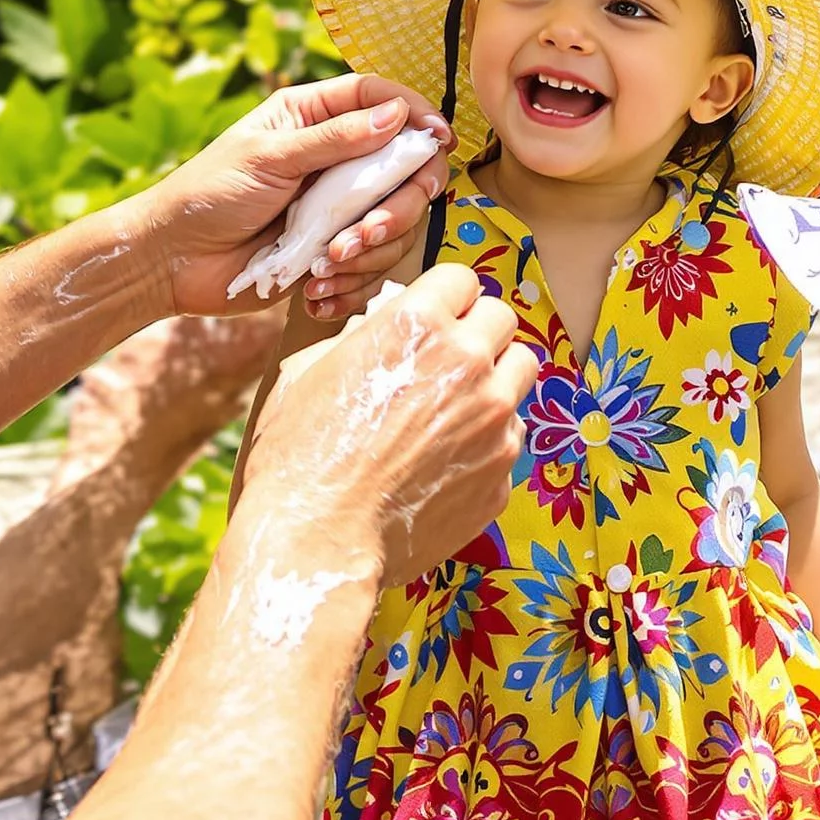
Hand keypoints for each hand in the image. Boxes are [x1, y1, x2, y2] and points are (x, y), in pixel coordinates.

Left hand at [141, 75, 452, 316]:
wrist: (170, 262)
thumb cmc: (207, 195)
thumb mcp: (268, 158)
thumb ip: (334, 139)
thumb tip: (397, 115)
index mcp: (314, 117)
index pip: (380, 100)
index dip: (416, 114)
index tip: (439, 139)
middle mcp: (334, 159)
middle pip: (404, 169)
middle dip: (395, 207)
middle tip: (364, 233)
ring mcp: (336, 208)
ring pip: (395, 224)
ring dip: (368, 252)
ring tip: (323, 267)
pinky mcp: (331, 252)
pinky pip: (370, 267)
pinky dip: (349, 284)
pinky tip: (313, 291)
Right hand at [238, 266, 538, 583]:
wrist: (316, 541)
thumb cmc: (299, 454)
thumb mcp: (309, 370)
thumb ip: (361, 338)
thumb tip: (379, 331)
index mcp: (418, 324)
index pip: (462, 278)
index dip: (445, 297)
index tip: (434, 316)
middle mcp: (468, 362)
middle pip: (502, 318)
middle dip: (477, 332)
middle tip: (447, 359)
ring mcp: (494, 419)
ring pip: (520, 372)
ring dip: (493, 380)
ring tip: (453, 408)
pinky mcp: (502, 472)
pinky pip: (510, 437)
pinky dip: (486, 442)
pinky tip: (444, 463)